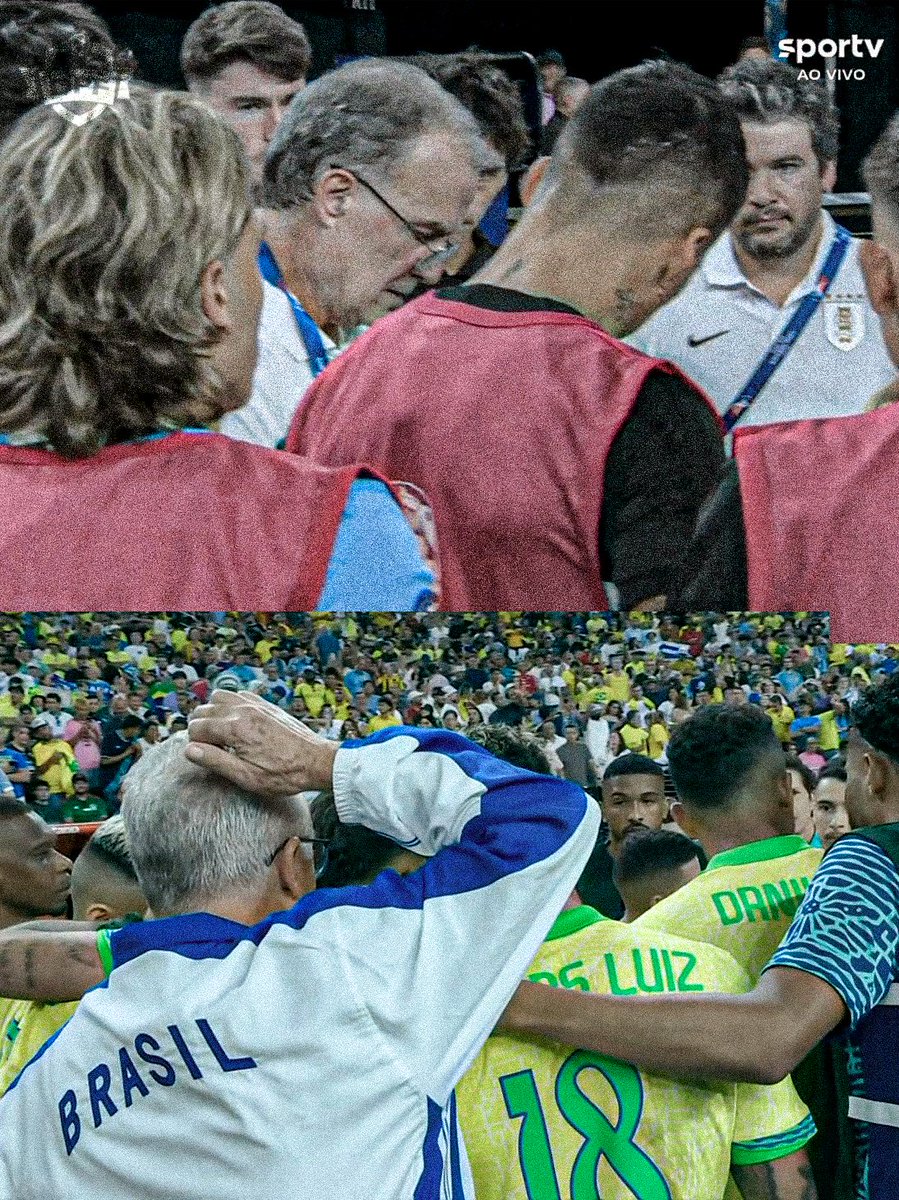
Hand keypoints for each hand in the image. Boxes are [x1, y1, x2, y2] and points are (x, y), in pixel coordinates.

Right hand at [185, 690, 337, 797]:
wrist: (316, 761)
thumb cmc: (283, 774)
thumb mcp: (246, 777)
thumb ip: (215, 761)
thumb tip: (189, 750)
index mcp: (235, 729)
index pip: (196, 728)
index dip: (197, 745)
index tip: (209, 756)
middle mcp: (243, 710)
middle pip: (203, 710)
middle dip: (201, 728)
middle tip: (215, 747)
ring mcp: (255, 704)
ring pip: (218, 696)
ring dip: (213, 712)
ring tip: (223, 733)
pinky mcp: (266, 704)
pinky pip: (238, 694)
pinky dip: (231, 704)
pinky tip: (238, 722)